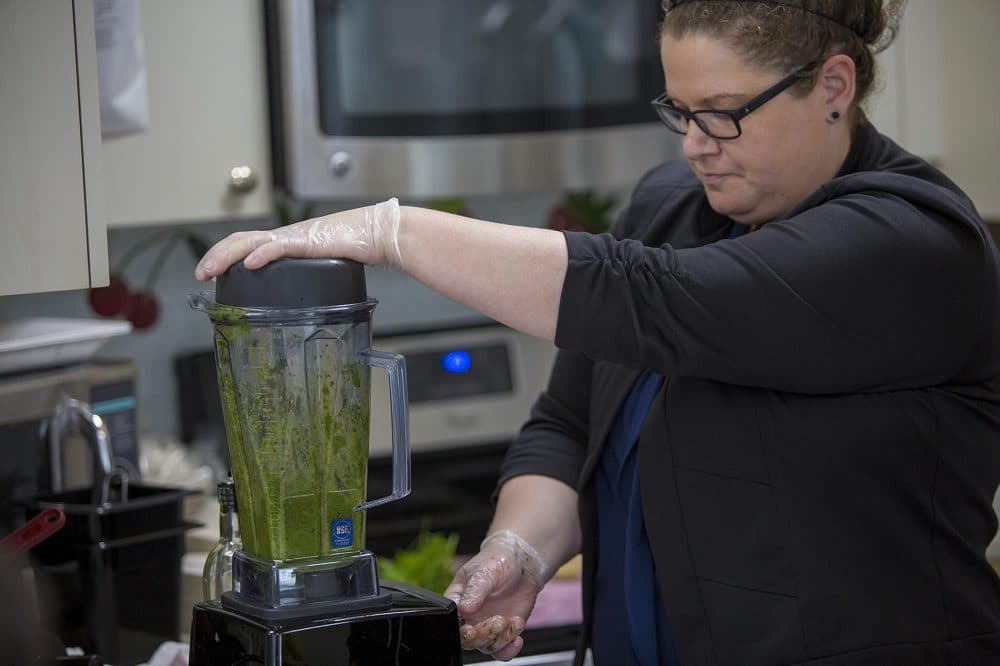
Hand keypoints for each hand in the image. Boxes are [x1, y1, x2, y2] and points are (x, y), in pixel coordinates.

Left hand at [194, 198, 401, 279]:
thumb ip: (305, 277)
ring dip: (227, 256)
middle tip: (200, 274)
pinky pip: (280, 247)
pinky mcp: (309, 241)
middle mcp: (285, 237)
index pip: (245, 243)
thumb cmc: (353, 249)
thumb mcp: (321, 267)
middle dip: (215, 257)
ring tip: (211, 270)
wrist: (376, 235)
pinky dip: (263, 255)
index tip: (209, 273)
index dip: (223, 255)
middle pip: (240, 241)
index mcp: (285, 242)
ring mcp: (295, 238)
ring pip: (251, 243)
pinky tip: (250, 264)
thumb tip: (297, 299)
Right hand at [444, 530, 548, 660]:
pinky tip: (517, 638)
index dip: (461, 631)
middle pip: (468, 641)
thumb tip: (463, 609)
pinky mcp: (504, 630)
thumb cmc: (496, 561)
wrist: (521, 563)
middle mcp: (470, 617)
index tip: (471, 628)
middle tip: (498, 621)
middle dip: (482, 636)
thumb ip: (474, 590)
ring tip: (512, 622)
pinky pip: (503, 650)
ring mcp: (487, 625)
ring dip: (500, 639)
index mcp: (457, 601)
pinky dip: (510, 649)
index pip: (452, 623)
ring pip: (487, 646)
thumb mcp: (483, 572)